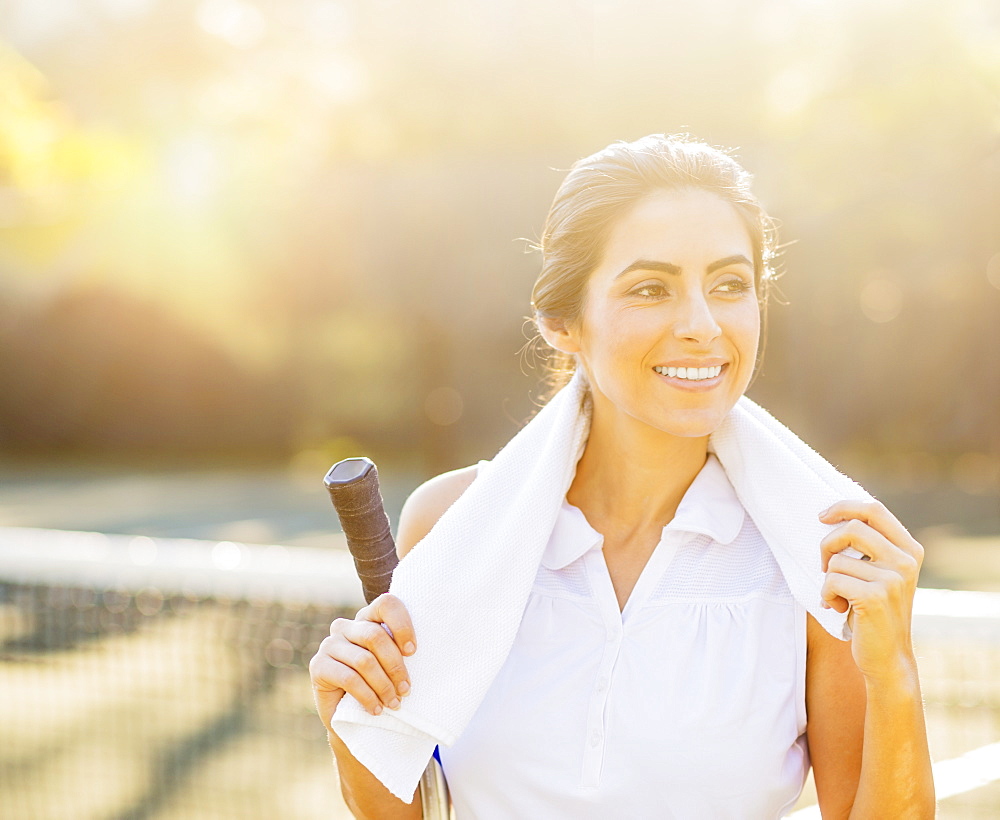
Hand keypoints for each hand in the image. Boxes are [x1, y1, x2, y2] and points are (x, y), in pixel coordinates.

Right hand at [309, 593, 416, 731]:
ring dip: (383, 686)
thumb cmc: (378, 685)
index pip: (386, 603)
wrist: (349, 717)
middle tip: (406, 690)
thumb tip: (431, 650)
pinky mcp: (318, 665)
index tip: (413, 652)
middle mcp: (345, 626)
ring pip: (364, 660)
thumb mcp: (391, 665)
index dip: (402, 624)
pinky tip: (376, 709)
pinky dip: (367, 696)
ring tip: (394, 704)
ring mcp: (329, 644)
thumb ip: (401, 651)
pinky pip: (349, 678)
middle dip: (395, 666)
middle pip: (376, 636)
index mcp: (367, 618)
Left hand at [818, 500, 923, 680]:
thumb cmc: (875, 612)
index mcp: (909, 549)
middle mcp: (906, 561)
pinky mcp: (875, 597)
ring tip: (841, 598)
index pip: (874, 510)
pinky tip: (840, 608)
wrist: (888, 657)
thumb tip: (832, 516)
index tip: (822, 516)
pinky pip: (832, 581)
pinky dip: (826, 595)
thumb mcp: (881, 574)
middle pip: (852, 528)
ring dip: (828, 580)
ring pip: (837, 560)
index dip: (844, 507)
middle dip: (827, 545)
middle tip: (824, 566)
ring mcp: (893, 579)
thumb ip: (870, 548)